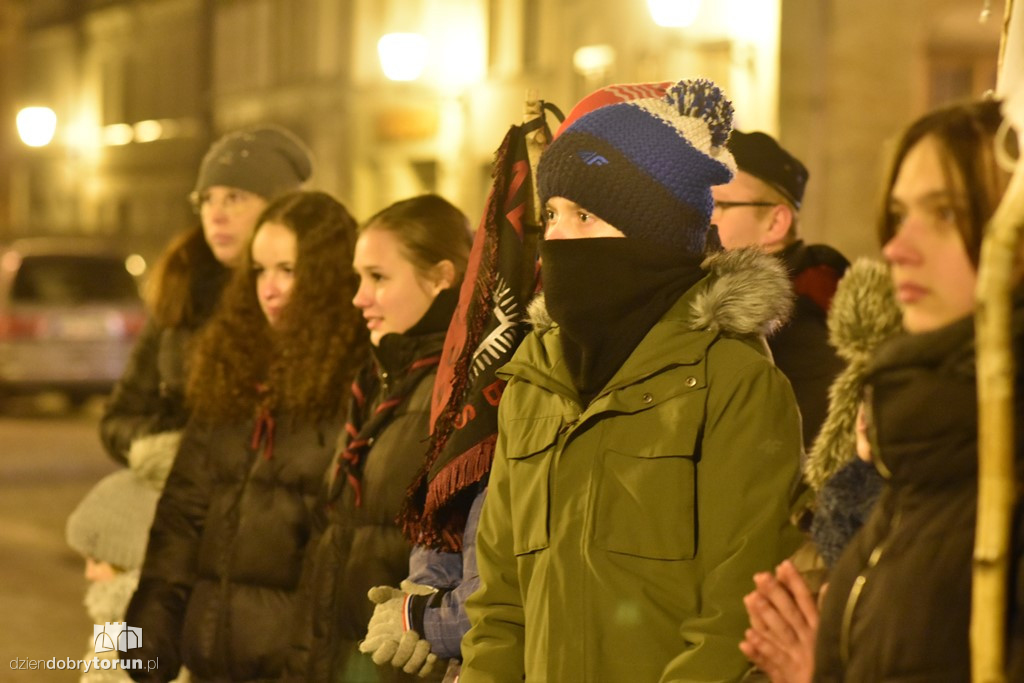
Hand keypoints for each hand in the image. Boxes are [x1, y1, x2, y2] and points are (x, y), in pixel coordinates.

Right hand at [359, 585, 439, 676]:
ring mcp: (410, 659)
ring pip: (410, 667)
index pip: (379, 655)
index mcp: (385, 641)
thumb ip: (385, 594)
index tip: (390, 641)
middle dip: (404, 650)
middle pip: (396, 661)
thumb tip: (373, 592)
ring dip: (417, 656)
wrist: (431, 611)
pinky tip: (433, 654)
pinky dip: (428, 664)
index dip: (383, 652)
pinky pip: (424, 671)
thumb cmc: (409, 605)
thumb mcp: (398, 596)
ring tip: (425, 641)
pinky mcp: (423, 663)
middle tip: (413, 633)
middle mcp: (397, 654)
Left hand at [739, 560, 817, 682]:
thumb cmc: (827, 658)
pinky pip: (769, 663)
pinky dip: (758, 652)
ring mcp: (793, 658)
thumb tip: (827, 584)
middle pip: (789, 614)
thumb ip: (826, 609)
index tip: (783, 565)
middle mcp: (806, 641)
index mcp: (819, 629)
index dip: (795, 583)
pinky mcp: (784, 675)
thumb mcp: (830, 632)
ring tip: (750, 598)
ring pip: (777, 635)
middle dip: (775, 595)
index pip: (806, 602)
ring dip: (763, 617)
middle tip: (760, 577)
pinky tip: (745, 640)